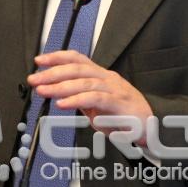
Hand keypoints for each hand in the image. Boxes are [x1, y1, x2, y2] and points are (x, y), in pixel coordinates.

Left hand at [29, 50, 153, 143]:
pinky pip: (96, 99)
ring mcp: (115, 90)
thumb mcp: (97, 106)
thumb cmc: (124, 117)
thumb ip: (80, 98)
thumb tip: (57, 94)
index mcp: (101, 76)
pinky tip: (63, 104)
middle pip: (77, 69)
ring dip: (60, 86)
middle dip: (52, 73)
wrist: (153, 129)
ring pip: (84, 82)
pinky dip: (77, 100)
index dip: (57, 57)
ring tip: (43, 91)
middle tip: (35, 79)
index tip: (39, 61)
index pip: (77, 59)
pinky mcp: (120, 104)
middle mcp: (107, 78)